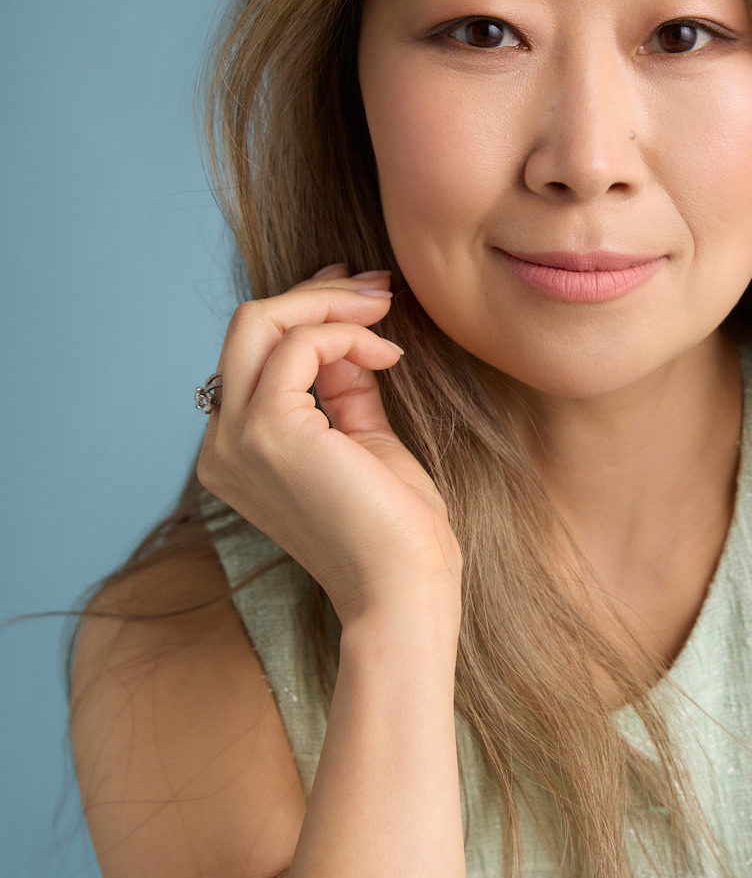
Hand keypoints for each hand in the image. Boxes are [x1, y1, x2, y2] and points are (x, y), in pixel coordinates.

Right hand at [197, 263, 461, 622]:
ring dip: (333, 304)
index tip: (362, 296)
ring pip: (261, 321)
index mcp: (236, 451)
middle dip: (316, 295)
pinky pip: (299, 345)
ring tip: (386, 312)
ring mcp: (237, 438)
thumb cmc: (395, 530)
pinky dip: (347, 335)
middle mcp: (222, 445)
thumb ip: (344, 390)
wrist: (404, 590)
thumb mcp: (365, 442)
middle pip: (247, 326)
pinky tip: (388, 356)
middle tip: (378, 287)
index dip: (307, 312)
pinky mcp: (268, 431)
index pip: (255, 355)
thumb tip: (347, 335)